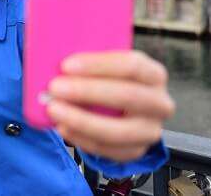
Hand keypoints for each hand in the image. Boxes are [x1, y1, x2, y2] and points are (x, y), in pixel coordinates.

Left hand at [47, 50, 174, 161]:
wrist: (118, 108)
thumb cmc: (106, 80)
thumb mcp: (102, 64)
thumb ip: (86, 59)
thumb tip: (51, 59)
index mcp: (153, 74)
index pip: (131, 65)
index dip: (98, 65)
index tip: (66, 65)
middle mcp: (159, 103)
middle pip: (127, 96)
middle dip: (87, 92)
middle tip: (55, 87)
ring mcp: (150, 130)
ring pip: (117, 130)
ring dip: (81, 120)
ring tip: (54, 109)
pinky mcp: (135, 151)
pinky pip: (108, 150)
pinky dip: (82, 138)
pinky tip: (63, 127)